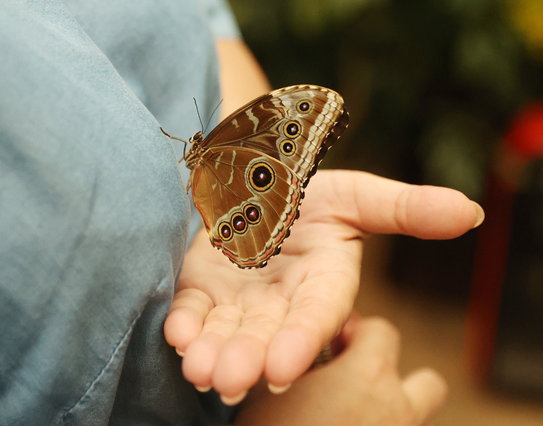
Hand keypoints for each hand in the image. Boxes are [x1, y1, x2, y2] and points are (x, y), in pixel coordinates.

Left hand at [164, 170, 481, 402]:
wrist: (255, 182)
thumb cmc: (309, 191)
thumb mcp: (355, 194)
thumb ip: (404, 208)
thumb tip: (471, 212)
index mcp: (322, 282)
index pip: (316, 315)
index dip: (302, 340)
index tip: (282, 367)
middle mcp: (281, 301)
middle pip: (266, 336)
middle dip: (248, 360)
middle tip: (228, 381)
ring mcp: (239, 300)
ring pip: (226, 334)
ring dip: (212, 353)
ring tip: (198, 370)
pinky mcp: (202, 289)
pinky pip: (191, 311)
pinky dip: (184, 324)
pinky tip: (176, 335)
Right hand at [235, 316, 447, 425]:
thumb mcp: (269, 392)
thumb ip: (293, 363)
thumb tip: (296, 354)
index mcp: (367, 376)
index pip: (382, 332)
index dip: (358, 332)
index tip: (334, 345)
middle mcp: (397, 410)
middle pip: (427, 382)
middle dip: (400, 380)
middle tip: (360, 387)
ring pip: (419, 422)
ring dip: (397, 415)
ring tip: (356, 419)